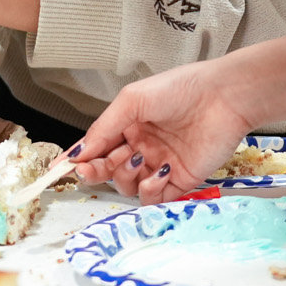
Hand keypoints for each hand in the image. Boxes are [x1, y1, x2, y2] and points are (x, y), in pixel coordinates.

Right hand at [69, 59, 256, 201]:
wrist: (224, 97)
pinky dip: (151, 190)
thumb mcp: (131, 100)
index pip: (97, 147)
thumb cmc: (181, 88)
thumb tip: (78, 152)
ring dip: (126, 177)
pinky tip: (158, 172)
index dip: (79, 158)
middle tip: (87, 170)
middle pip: (108, 170)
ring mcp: (159, 164)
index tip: (61, 168)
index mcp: (128, 125)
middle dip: (94, 171)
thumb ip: (103, 128)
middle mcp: (142, 146)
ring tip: (138, 159)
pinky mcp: (180, 180)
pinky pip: (155, 197)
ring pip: (128, 186)